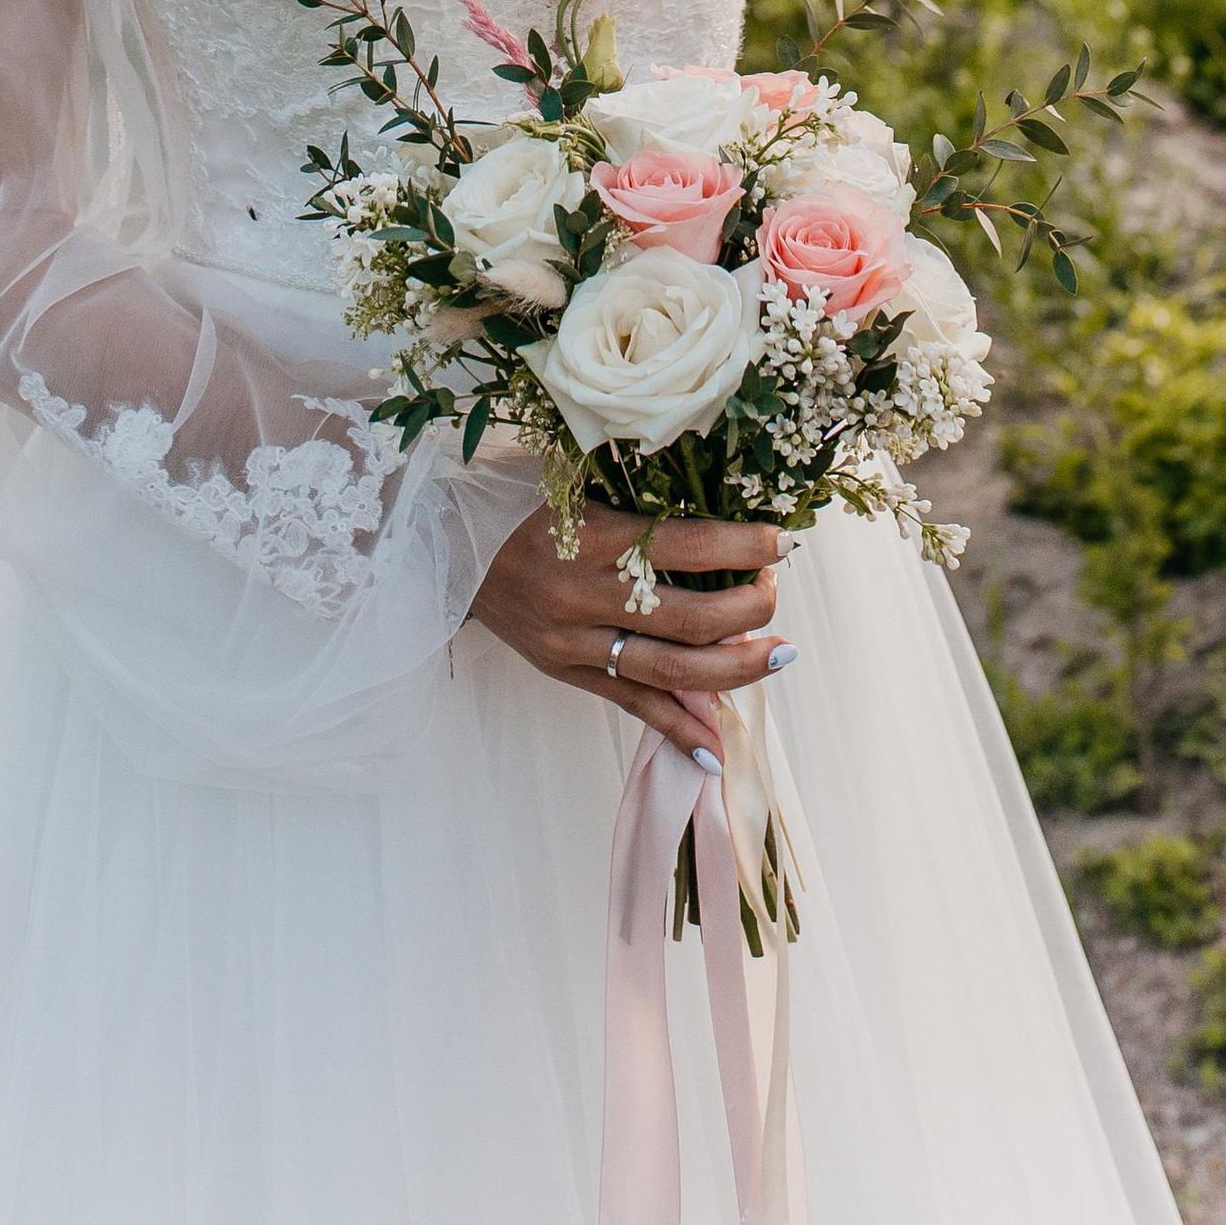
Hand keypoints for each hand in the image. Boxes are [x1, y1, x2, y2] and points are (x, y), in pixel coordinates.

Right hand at [470, 503, 789, 762]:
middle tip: (775, 595)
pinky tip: (717, 746)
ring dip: (734, 670)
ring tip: (778, 657)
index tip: (784, 543)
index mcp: (591, 535)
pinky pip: (629, 705)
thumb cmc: (515, 496)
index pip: (687, 546)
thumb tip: (717, 516)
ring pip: (669, 673)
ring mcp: (573, 642)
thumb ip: (637, 494)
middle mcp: (584, 595)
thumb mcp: (573, 478)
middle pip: (689, 620)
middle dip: (749, 612)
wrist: (441, 542)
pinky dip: (676, 729)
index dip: (744, 547)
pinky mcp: (563, 670)